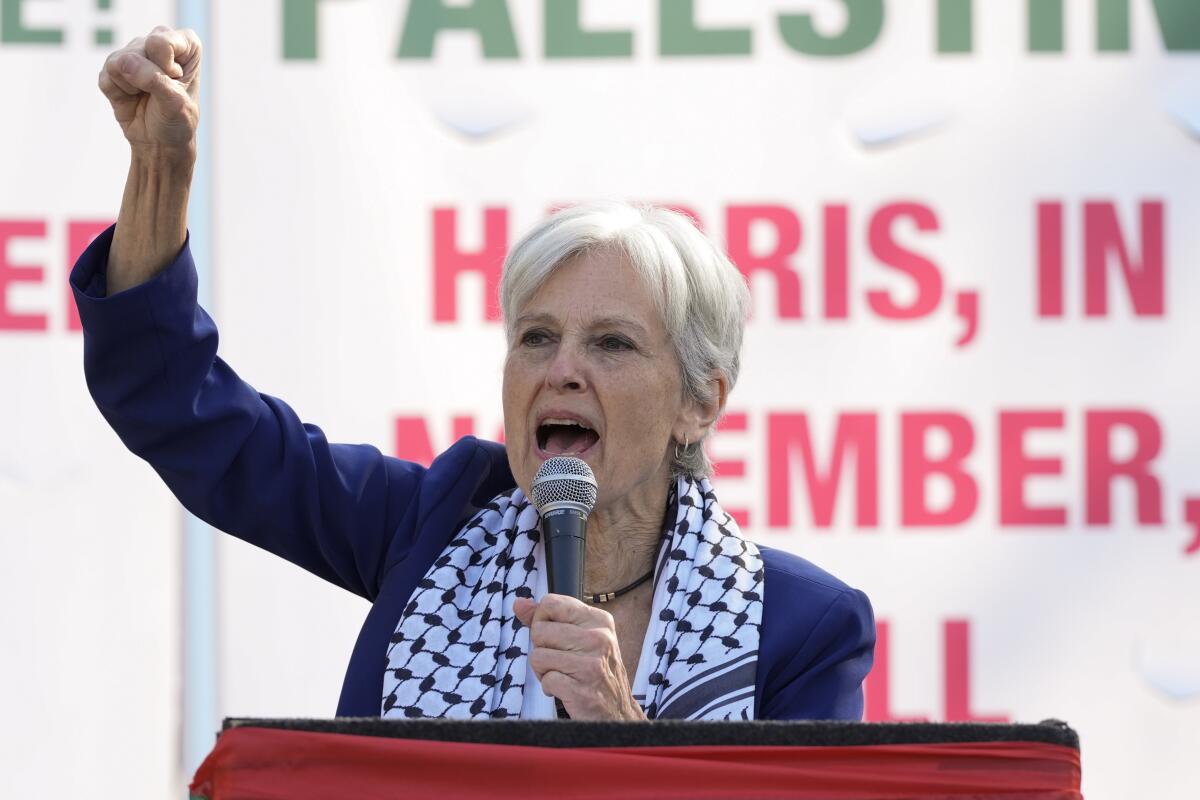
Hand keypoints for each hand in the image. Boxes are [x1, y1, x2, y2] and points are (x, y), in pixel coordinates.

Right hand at [98, 25, 201, 163]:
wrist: (159, 144)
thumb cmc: (177, 121)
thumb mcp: (176, 103)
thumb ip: (154, 79)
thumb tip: (124, 62)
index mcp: (185, 45)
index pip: (162, 41)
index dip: (165, 66)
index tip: (176, 81)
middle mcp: (158, 43)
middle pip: (139, 49)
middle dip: (148, 77)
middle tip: (160, 94)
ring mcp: (134, 53)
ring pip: (119, 61)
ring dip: (132, 87)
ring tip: (145, 96)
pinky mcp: (113, 68)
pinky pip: (106, 76)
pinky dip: (117, 93)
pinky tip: (130, 98)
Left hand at [513, 595, 646, 720]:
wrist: (617, 711)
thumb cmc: (593, 670)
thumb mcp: (579, 637)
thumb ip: (547, 618)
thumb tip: (518, 603)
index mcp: (599, 620)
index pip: (551, 603)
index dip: (542, 620)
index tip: (555, 637)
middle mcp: (599, 638)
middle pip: (539, 630)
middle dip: (542, 649)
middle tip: (561, 661)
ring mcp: (591, 665)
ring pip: (538, 656)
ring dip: (544, 670)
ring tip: (564, 675)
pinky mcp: (581, 690)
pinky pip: (546, 680)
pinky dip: (550, 687)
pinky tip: (566, 690)